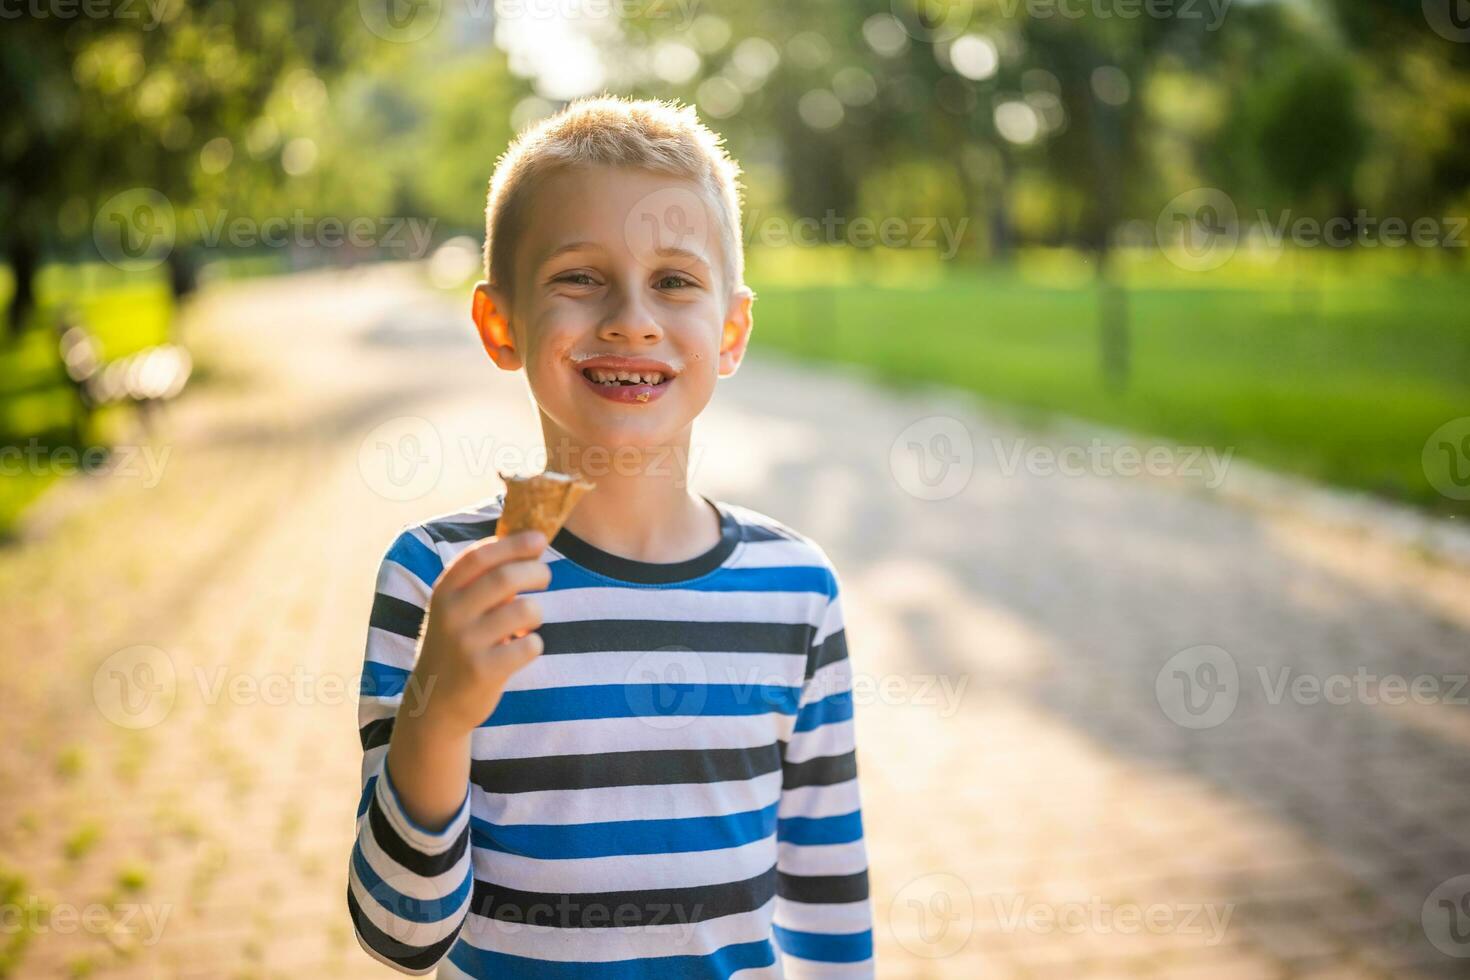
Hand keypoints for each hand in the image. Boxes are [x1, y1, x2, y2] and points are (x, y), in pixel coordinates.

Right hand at [400, 530, 550, 735]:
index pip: (479, 556)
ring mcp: (466, 643)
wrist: (434, 704)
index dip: (512, 543)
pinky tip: (522, 649)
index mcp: (444, 592)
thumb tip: (529, 543)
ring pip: (525, 610)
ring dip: (536, 612)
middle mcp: (451, 614)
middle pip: (506, 578)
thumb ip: (483, 580)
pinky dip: (534, 644)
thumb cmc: (457, 645)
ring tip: (528, 622)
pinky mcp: (483, 671)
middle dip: (535, 571)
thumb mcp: (457, 609)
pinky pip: (530, 645)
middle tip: (544, 576)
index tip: (539, 539)